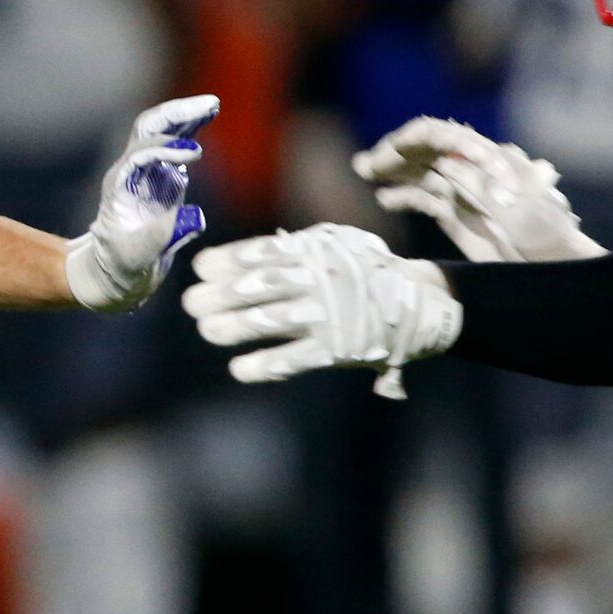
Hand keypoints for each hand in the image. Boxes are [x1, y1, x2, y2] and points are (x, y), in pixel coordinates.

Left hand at [63, 94, 219, 311]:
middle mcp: (131, 173)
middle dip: (175, 115)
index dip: (165, 149)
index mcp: (121, 189)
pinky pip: (174, 144)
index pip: (140, 156)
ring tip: (212, 105)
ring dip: (184, 116)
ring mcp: (146, 172)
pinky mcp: (161, 176)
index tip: (194, 153)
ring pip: (160, 131)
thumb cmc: (123, 267)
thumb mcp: (139, 258)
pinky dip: (191, 129)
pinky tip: (209, 115)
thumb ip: (163, 237)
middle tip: (208, 105)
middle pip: (146, 130)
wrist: (113, 273)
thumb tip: (194, 216)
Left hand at [183, 225, 461, 397]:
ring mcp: (326, 315)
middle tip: (192, 304)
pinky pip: (290, 359)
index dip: (225, 262)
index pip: (259, 253)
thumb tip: (232, 260)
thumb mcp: (334, 245)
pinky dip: (261, 365)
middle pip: (255, 287)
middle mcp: (316, 280)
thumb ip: (290, 249)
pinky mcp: (335, 349)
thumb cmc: (363, 270)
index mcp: (313, 251)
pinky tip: (238, 369)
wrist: (420, 302)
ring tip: (207, 331)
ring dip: (230, 328)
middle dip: (218, 296)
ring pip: (266, 322)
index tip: (200, 270)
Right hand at [353, 118, 599, 263]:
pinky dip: (402, 197)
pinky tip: (386, 200)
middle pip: (424, 149)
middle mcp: (468, 168)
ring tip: (363, 170)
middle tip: (367, 164)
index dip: (419, 143)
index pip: (445, 137)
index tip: (400, 162)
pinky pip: (422, 198)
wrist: (551, 264)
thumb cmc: (545, 232)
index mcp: (486, 157)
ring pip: (418, 171)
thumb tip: (448, 164)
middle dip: (394, 151)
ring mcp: (459, 190)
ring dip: (391, 169)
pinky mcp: (452, 213)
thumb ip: (483, 184)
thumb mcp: (517, 207)